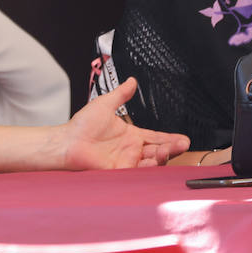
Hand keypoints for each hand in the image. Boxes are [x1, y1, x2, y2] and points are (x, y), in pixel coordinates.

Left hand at [57, 78, 190, 168]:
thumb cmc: (82, 125)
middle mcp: (131, 150)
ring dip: (162, 156)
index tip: (184, 139)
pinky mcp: (120, 171)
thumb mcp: (105, 104)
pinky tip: (155, 161)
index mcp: (131, 135)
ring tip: (167, 149)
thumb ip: (121, 94)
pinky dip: (148, 168)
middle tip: (182, 144)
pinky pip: (138, 172)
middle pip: (158, 151)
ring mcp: (127, 161)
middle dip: (172, 148)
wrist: (67, 141)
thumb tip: (132, 80)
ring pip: (152, 162)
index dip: (170, 138)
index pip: (156, 137)